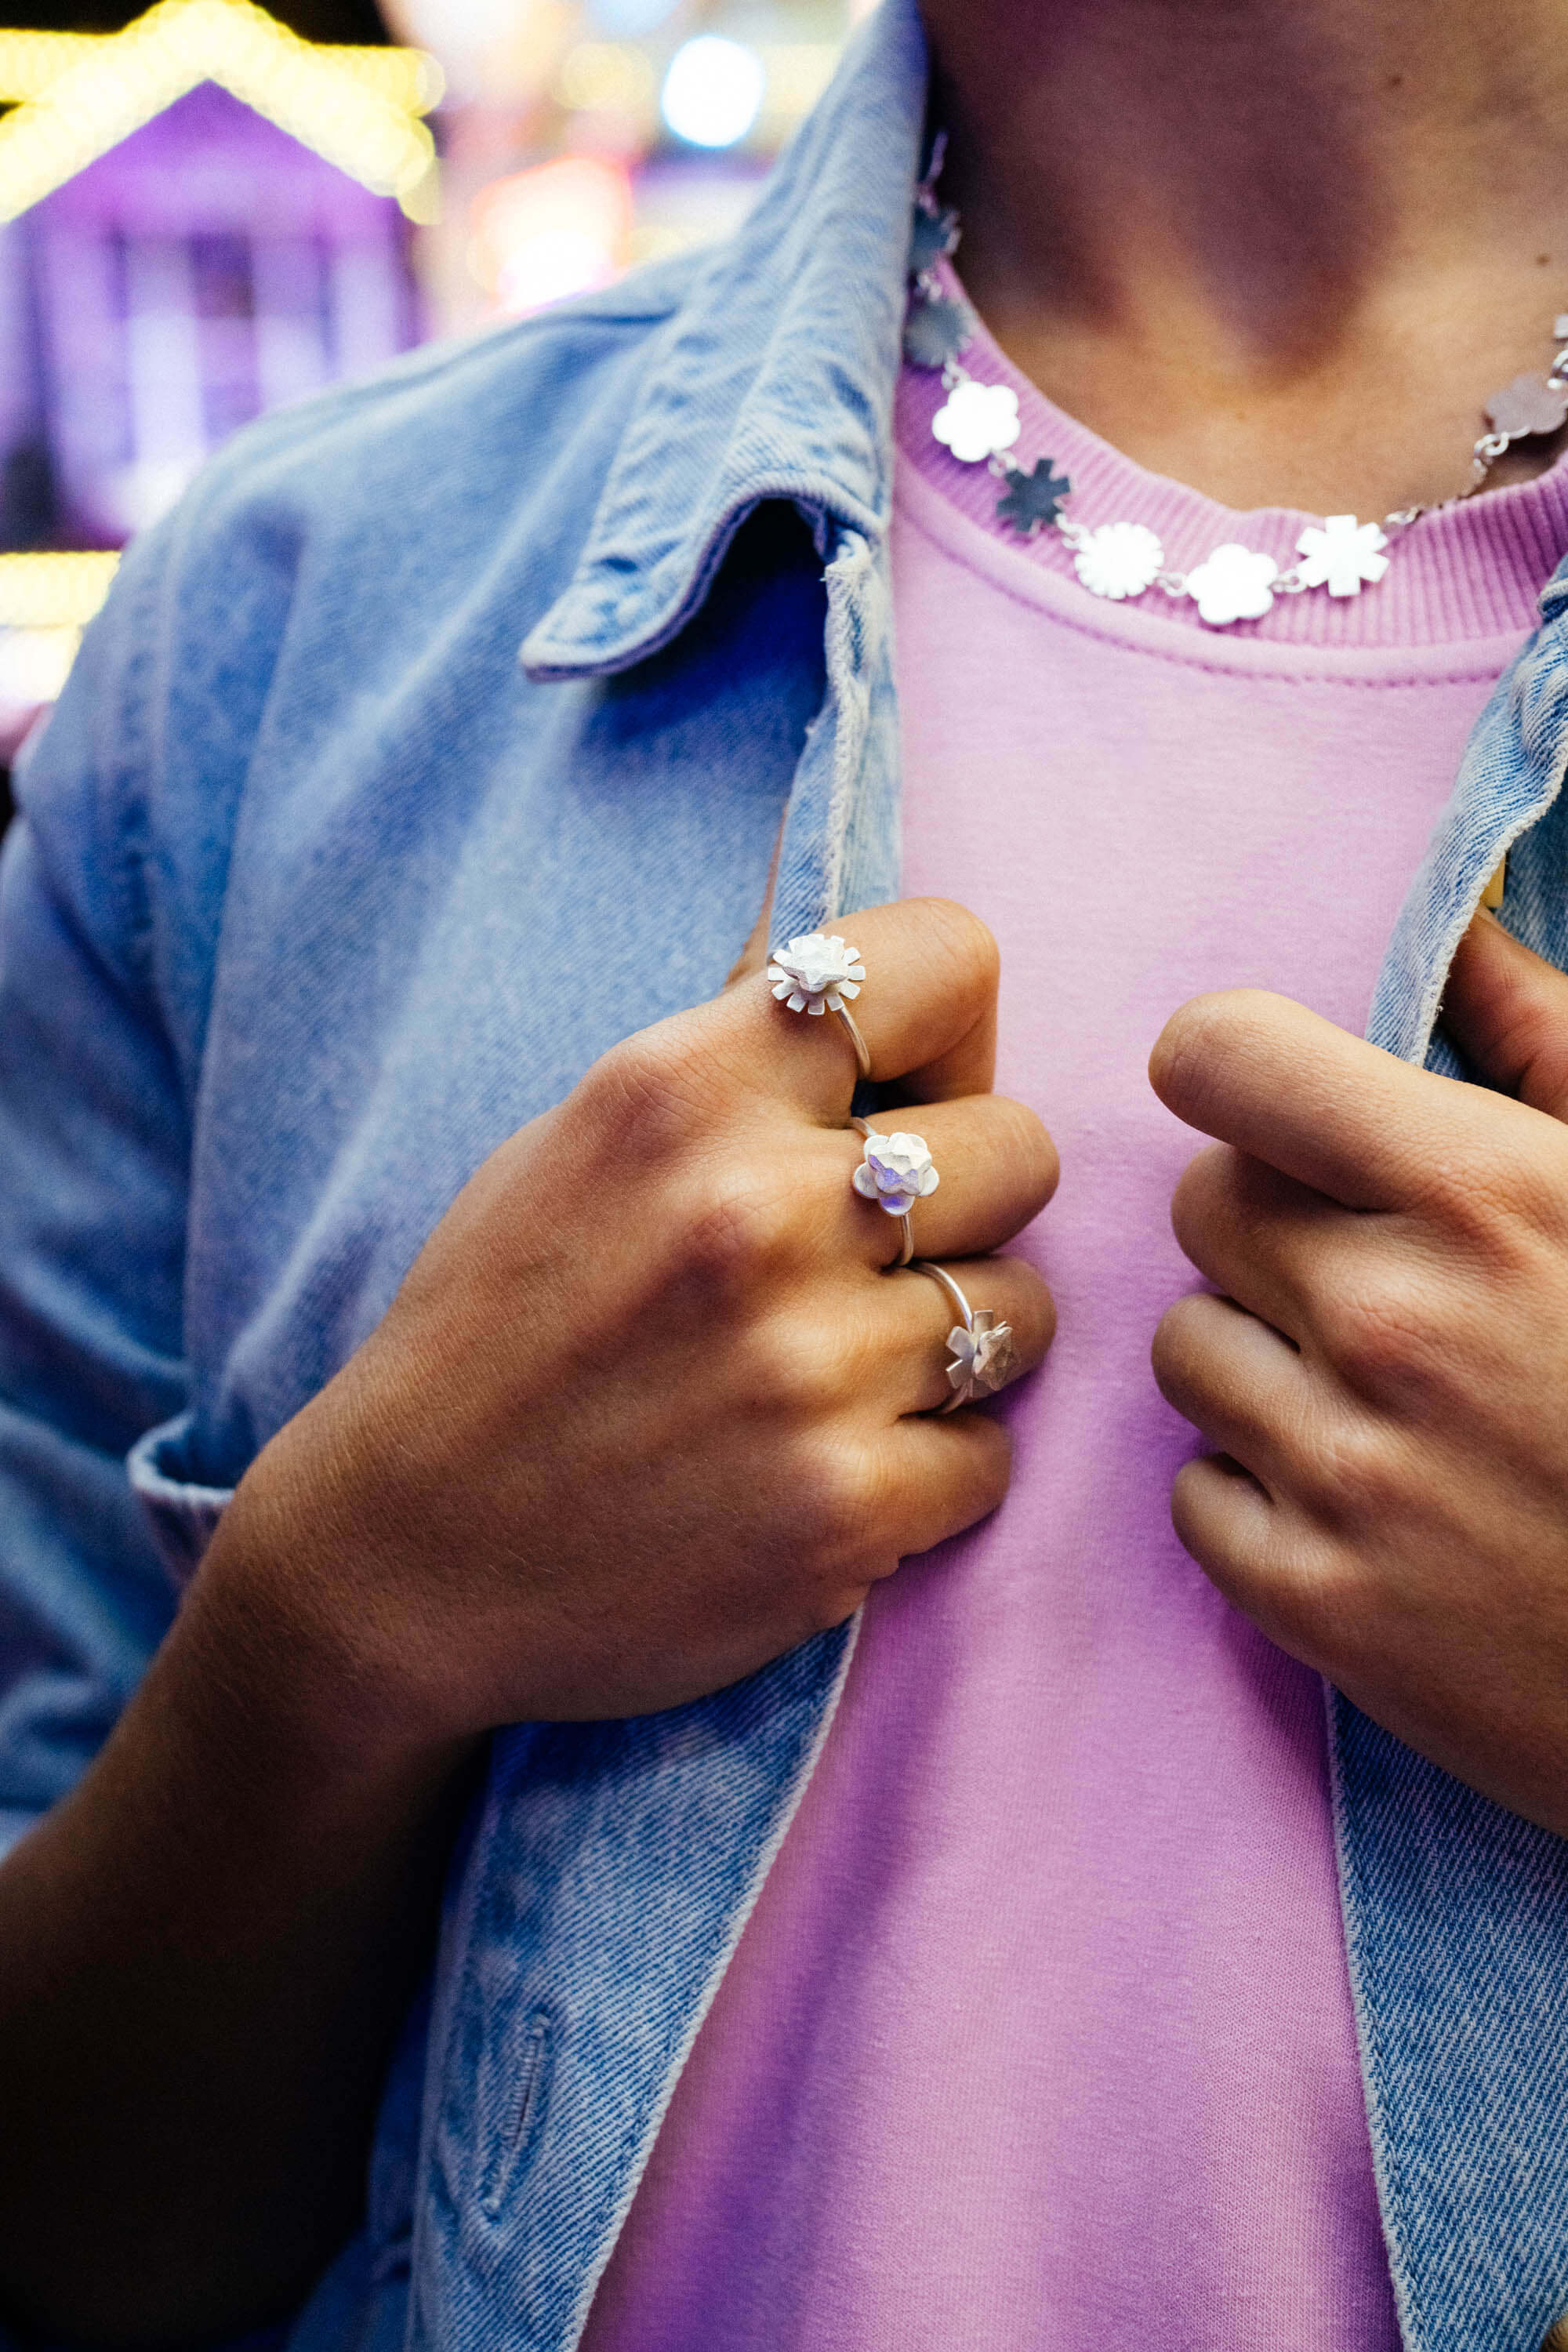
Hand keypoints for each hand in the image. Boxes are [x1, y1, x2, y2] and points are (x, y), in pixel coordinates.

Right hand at [208, 897, 1056, 1754]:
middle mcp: (757, 1210)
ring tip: (841, 1372)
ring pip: (1023, 1310)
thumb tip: (836, 949)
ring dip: (955, 1345)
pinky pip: (993, 1454)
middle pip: (1022, 1148)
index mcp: (682, 1088)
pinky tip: (827, 1467)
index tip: (900, 1092)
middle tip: (868, 1258)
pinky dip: (932, 1470)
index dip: (947, 1032)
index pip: (946, 964)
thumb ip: (722, 1049)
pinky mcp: (845, 1509)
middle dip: (966, 1203)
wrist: (407, 1561)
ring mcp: (810, 1367)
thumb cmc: (494, 1335)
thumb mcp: (576, 1139)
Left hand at [1147, 913, 1567, 1837]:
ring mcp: (1344, 1472)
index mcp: (1485, 1196)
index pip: (1222, 1060)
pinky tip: (1375, 1503)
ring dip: (1266, 1359)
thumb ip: (1554, 1050)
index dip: (1241, 1077)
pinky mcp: (1316, 1604)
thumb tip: (1462, 941)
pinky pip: (1194, 1493)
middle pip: (1203, 1204)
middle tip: (1382, 1279)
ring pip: (1187, 1346)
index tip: (1281, 1114)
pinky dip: (1264, 1493)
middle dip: (1276, 1225)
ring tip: (1392, 1402)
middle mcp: (1393, 1322)